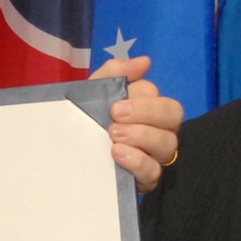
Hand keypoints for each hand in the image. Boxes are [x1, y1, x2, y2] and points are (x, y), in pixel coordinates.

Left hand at [91, 56, 183, 192]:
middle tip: (115, 116)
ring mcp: (155, 156)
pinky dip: (138, 161)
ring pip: (168, 144)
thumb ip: (116, 72)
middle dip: (146, 113)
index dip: (143, 100)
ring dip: (140, 136)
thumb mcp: (94, 91)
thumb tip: (144, 62)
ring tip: (113, 137)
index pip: (162, 98)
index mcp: (150, 108)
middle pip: (173, 116)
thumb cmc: (88, 119)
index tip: (115, 105)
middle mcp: (159, 130)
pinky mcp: (146, 178)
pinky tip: (118, 154)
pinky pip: (154, 171)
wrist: (67, 154)